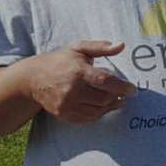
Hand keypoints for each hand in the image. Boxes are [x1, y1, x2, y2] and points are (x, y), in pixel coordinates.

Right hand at [25, 41, 139, 124]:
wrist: (33, 78)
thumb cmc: (60, 61)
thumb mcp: (79, 49)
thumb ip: (101, 47)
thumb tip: (122, 45)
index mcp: (78, 72)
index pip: (106, 82)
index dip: (123, 87)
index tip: (133, 89)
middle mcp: (72, 90)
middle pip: (104, 98)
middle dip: (116, 96)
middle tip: (122, 92)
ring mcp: (67, 104)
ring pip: (97, 111)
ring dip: (110, 107)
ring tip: (116, 100)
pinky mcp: (63, 114)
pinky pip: (87, 119)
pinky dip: (99, 115)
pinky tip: (103, 108)